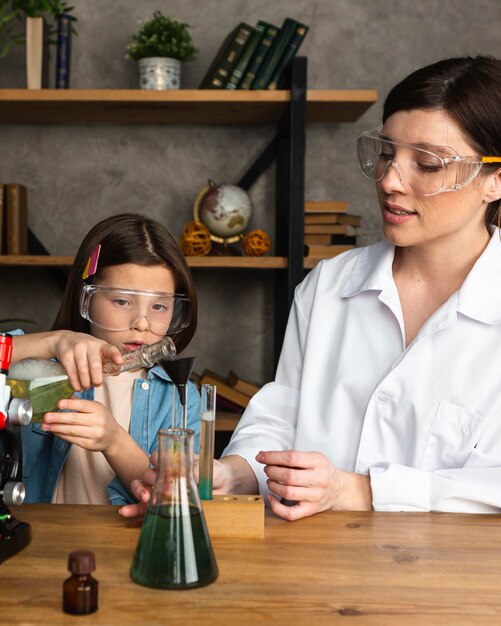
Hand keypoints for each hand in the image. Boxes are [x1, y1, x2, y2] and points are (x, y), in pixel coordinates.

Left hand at [42, 396, 122, 452]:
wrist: (113, 437)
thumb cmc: (101, 419)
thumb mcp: (95, 408)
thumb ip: (80, 403)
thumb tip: (63, 396)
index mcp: (98, 409)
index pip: (83, 405)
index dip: (70, 404)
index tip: (58, 403)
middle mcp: (98, 421)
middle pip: (75, 419)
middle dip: (58, 418)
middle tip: (46, 417)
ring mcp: (94, 434)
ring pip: (72, 430)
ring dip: (56, 428)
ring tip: (45, 426)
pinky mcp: (89, 444)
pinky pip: (72, 439)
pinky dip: (61, 435)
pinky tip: (54, 431)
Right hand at [49, 330, 122, 390]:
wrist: (64, 339)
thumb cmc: (85, 349)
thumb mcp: (97, 350)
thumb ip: (106, 360)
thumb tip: (116, 372)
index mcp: (100, 345)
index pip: (110, 349)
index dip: (115, 356)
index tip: (120, 362)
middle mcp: (89, 345)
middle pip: (95, 365)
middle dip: (96, 379)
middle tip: (96, 384)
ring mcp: (77, 349)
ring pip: (83, 371)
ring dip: (85, 383)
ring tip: (86, 387)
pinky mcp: (66, 355)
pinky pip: (72, 373)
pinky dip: (75, 383)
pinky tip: (78, 387)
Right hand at [118, 454, 230, 517]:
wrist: (222, 486)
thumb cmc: (213, 472)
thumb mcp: (207, 468)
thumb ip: (196, 470)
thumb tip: (188, 474)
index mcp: (173, 461)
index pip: (157, 457)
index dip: (156, 460)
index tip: (162, 467)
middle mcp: (164, 474)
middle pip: (147, 473)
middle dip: (151, 480)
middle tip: (166, 489)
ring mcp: (160, 490)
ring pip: (140, 487)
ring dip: (140, 492)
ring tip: (146, 498)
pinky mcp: (160, 505)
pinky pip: (143, 507)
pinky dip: (133, 509)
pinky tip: (125, 511)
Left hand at [256, 450, 371, 520]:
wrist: (340, 489)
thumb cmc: (322, 471)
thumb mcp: (314, 457)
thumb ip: (293, 457)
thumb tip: (265, 457)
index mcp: (319, 462)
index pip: (292, 457)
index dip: (272, 456)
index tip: (261, 456)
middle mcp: (319, 479)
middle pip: (289, 476)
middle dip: (272, 471)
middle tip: (267, 469)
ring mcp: (316, 497)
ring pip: (287, 493)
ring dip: (272, 485)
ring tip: (270, 480)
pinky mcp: (311, 510)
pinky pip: (290, 513)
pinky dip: (276, 507)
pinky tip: (271, 497)